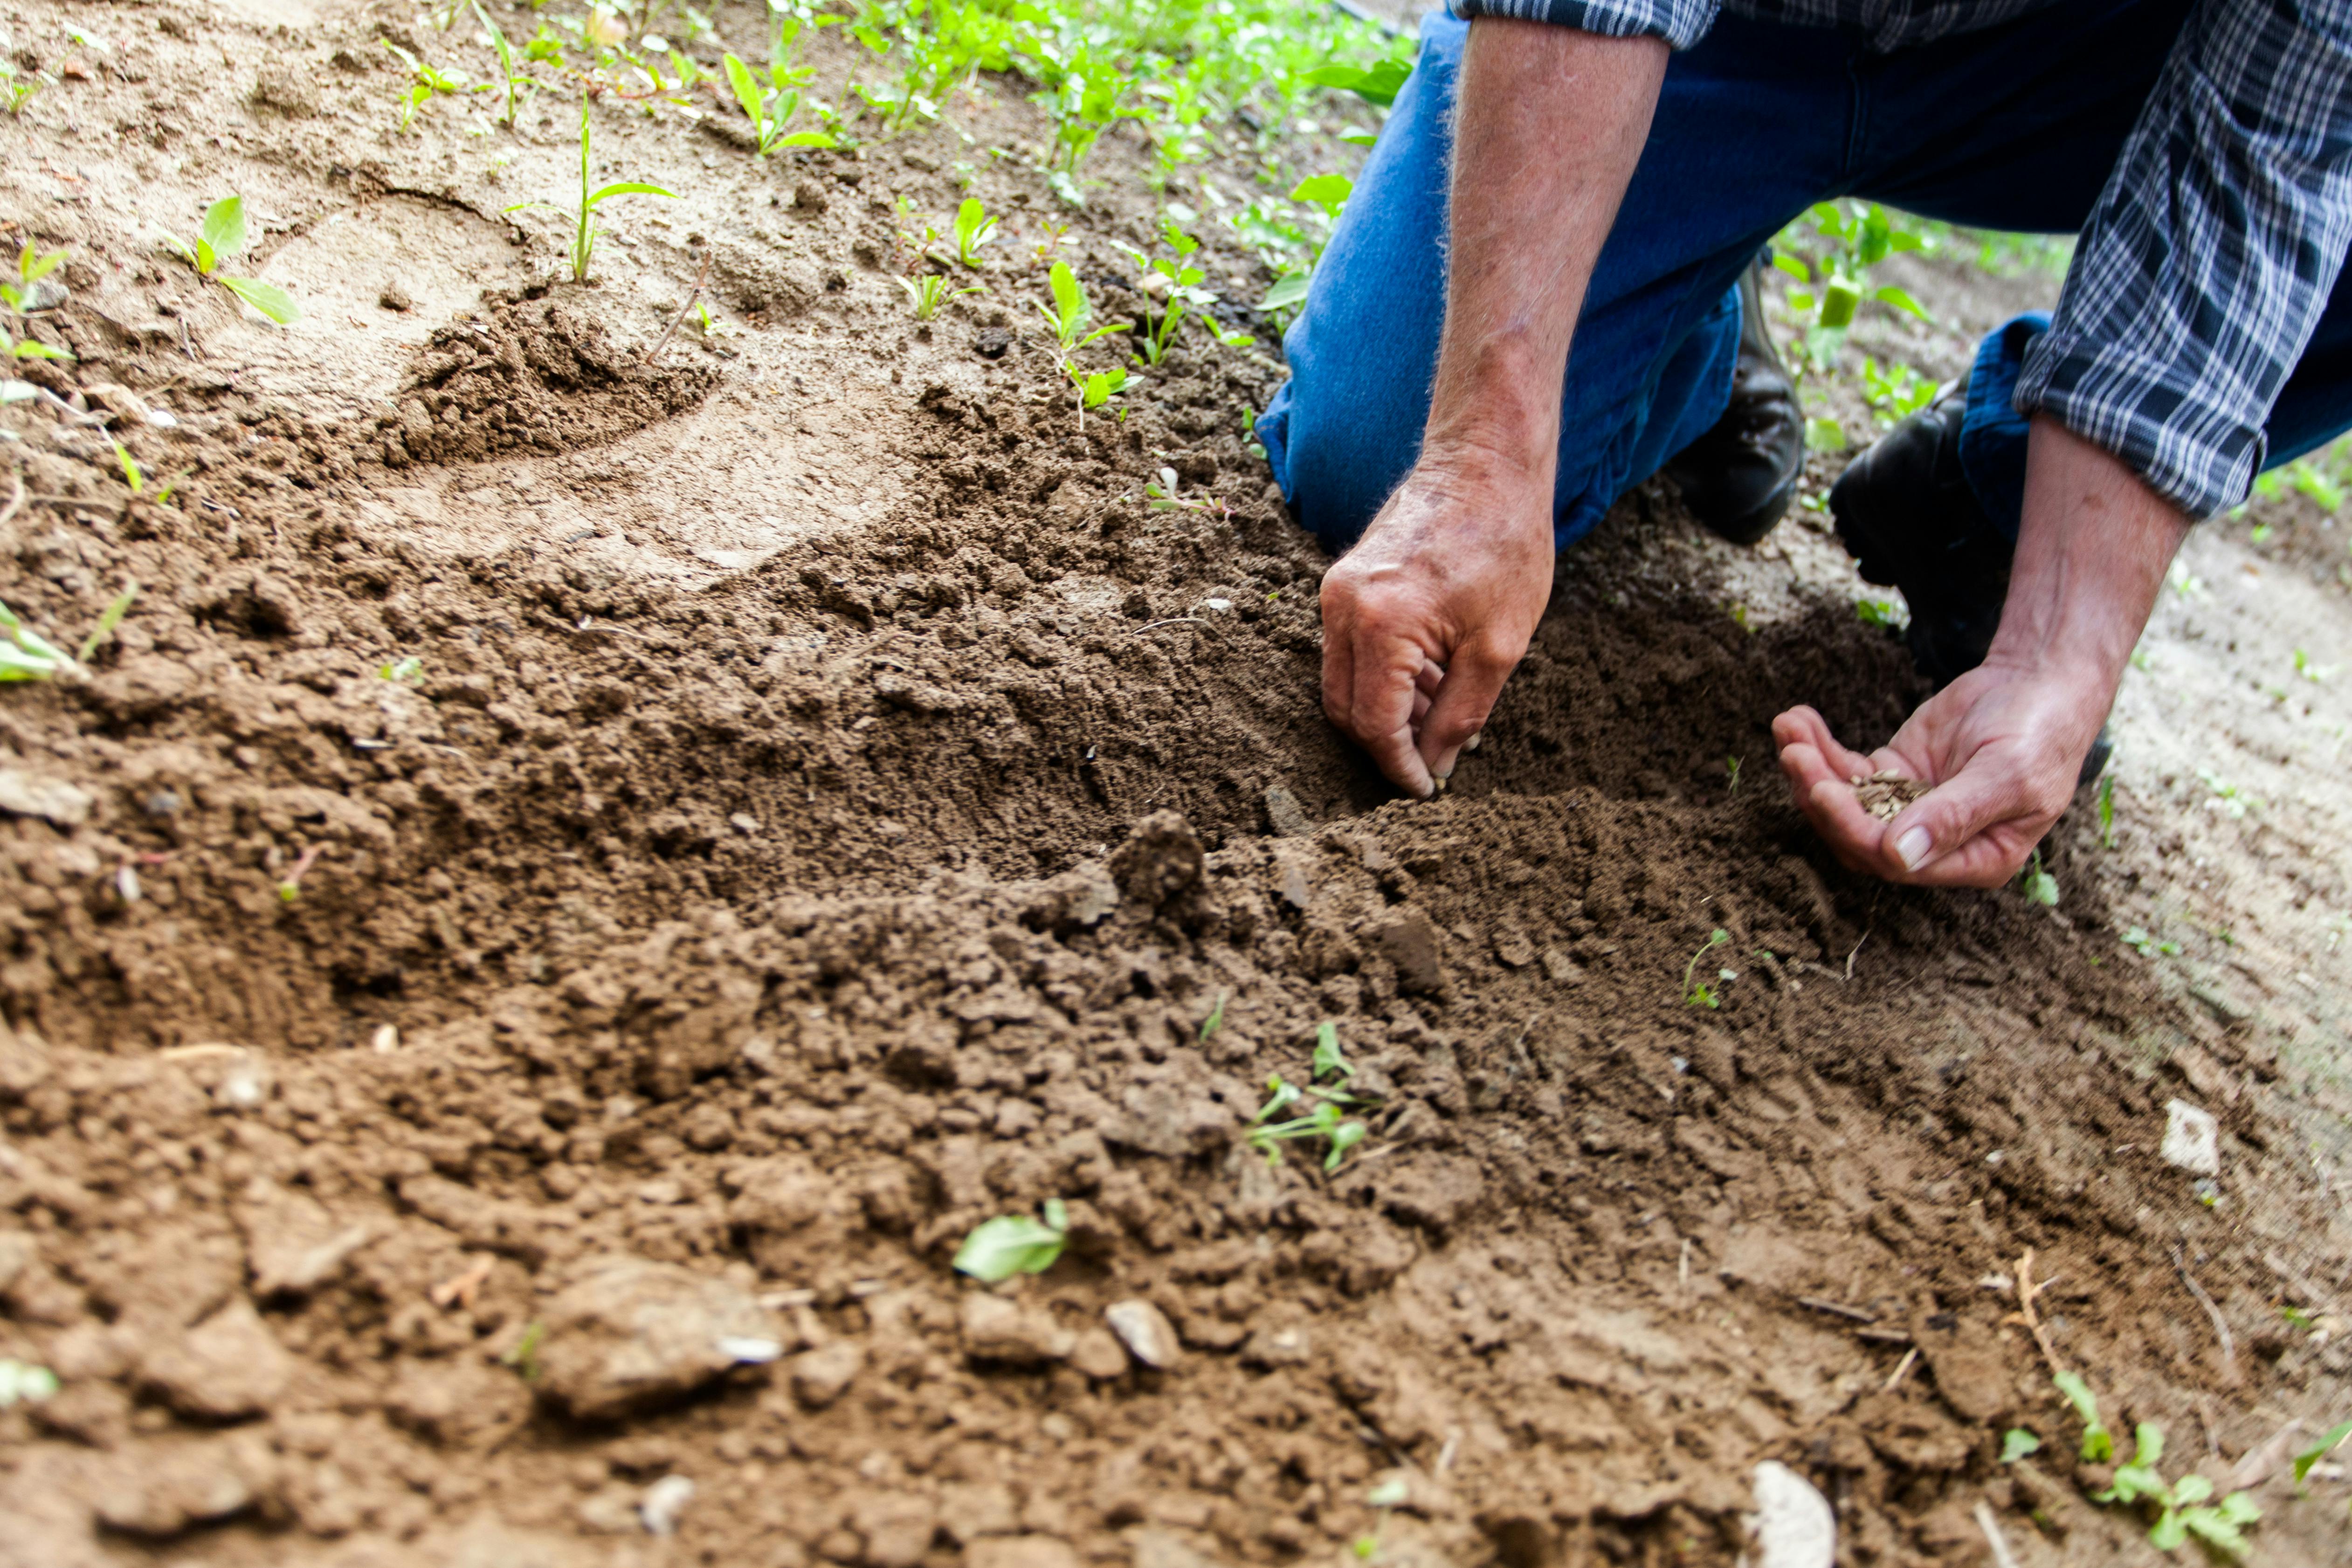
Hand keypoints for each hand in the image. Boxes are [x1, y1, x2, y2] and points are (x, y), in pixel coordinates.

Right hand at [1319, 456, 1555, 796]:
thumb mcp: (1499, 647)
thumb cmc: (1505, 545)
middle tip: (1432, 763)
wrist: (1485, 463)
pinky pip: (1349, 650)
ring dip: (1387, 711)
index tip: (1426, 790)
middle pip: (1345, 709)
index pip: (1374, 725)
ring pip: (1343, 682)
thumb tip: (1435, 767)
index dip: (1399, 767)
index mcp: (1381, 624)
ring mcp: (1336, 591)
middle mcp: (1343, 607)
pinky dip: (1383, 677)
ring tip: (1443, 715)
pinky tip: (1431, 679)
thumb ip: (1461, 716)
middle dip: (1386, 745)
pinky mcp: (1343, 581)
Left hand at [1772, 653, 2109, 885]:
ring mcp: (1908, 807)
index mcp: (1973, 859)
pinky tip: (1797, 719)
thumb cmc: (2040, 734)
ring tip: (1787, 728)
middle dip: (1821, 796)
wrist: (2040, 683)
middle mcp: (1935, 844)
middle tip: (1794, 753)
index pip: (1897, 861)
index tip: (1824, 790)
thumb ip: (1955, 816)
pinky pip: (1846, 769)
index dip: (1854, 830)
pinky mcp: (1893, 773)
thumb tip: (1900, 856)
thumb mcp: (2008, 776)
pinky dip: (1819, 747)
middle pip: (1859, 835)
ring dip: (1810, 769)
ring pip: (1845, 802)